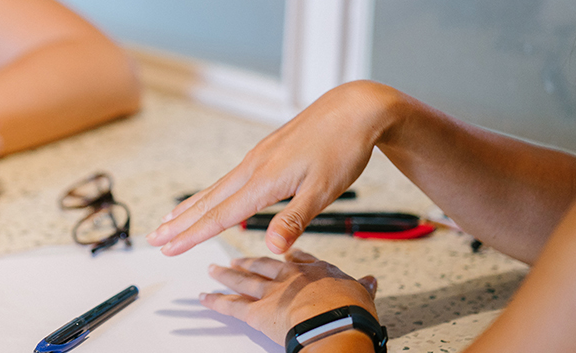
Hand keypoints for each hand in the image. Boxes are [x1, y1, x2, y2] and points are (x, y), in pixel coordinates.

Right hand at [147, 81, 400, 254]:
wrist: (354, 108)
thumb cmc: (342, 148)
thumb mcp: (324, 190)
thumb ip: (294, 220)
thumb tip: (271, 249)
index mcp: (264, 180)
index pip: (220, 214)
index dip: (192, 234)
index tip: (167, 248)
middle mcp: (253, 167)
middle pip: (208, 200)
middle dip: (179, 222)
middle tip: (152, 238)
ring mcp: (258, 158)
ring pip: (216, 187)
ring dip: (191, 207)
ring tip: (169, 220)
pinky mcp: (266, 153)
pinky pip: (230, 178)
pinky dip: (212, 192)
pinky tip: (212, 197)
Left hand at [202, 249, 378, 344]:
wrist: (334, 324)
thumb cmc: (349, 311)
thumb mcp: (362, 293)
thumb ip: (362, 286)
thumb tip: (371, 281)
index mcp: (314, 271)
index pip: (298, 259)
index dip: (288, 255)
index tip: (282, 251)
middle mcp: (289, 277)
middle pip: (264, 265)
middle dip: (249, 262)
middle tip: (236, 259)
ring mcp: (271, 293)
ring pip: (243, 280)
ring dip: (226, 275)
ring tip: (214, 270)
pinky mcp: (256, 312)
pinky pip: (230, 306)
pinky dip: (215, 302)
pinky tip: (204, 297)